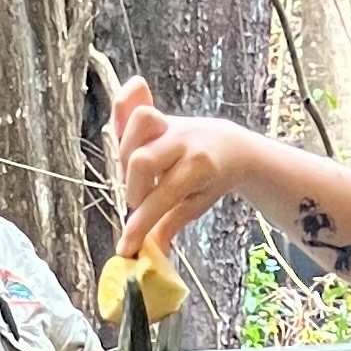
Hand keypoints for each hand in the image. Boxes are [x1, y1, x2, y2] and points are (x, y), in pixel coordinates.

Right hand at [113, 74, 247, 256]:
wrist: (230, 146)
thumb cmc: (210, 180)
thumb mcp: (196, 205)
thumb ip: (169, 225)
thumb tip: (151, 253)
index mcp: (198, 167)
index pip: (161, 197)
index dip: (139, 224)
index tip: (126, 247)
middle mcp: (183, 141)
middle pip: (141, 160)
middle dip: (133, 188)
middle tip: (139, 200)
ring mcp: (169, 124)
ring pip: (139, 122)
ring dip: (125, 150)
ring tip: (132, 172)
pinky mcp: (156, 113)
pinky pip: (133, 97)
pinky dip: (123, 103)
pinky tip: (119, 125)